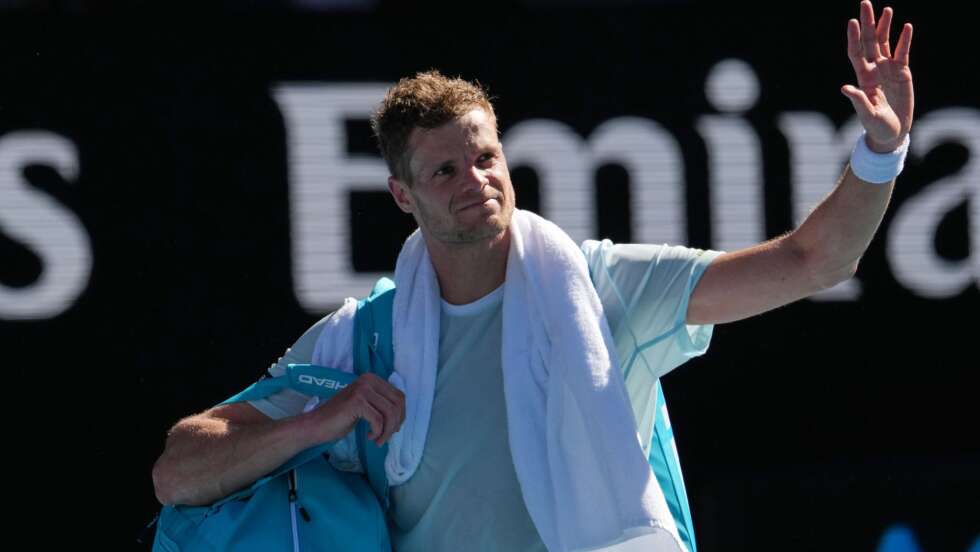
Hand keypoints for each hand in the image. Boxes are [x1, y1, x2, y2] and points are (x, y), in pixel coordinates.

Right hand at [305, 372, 405, 445]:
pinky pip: (378, 420)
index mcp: (372, 379)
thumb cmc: (341, 419)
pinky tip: (370, 437)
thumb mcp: (366, 406)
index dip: (401, 415)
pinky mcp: (357, 402)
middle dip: (396, 424)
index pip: (399, 396)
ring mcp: (362, 389)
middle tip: (386, 437)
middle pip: (397, 403)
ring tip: (379, 440)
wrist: (316, 425)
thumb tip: (402, 414)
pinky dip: (378, 432)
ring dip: (387, 431)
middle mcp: (368, 380)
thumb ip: (381, 404)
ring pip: (390, 412)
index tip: (392, 429)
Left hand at [842, 1, 914, 151]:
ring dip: (885, 27)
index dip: (854, 38)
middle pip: (869, 42)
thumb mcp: (866, 115)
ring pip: (885, 43)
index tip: (852, 22)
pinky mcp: (902, 72)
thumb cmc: (876, 126)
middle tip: (865, 4)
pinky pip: (903, 52)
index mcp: (862, 78)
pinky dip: (904, 40)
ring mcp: (888, 69)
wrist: (892, 133)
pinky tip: (906, 27)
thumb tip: (845, 88)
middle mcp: (873, 69)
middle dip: (868, 23)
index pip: (856, 53)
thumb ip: (858, 101)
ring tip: (887, 10)